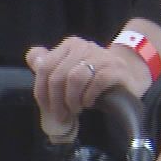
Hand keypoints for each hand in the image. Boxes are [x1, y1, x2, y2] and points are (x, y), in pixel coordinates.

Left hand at [27, 36, 150, 129]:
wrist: (128, 79)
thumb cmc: (94, 79)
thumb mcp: (69, 72)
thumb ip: (50, 65)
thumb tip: (33, 57)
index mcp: (70, 45)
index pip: (45, 67)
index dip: (42, 92)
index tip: (47, 109)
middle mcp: (85, 46)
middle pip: (58, 75)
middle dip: (57, 101)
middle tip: (62, 116)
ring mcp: (102, 55)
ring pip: (75, 78)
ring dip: (72, 100)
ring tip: (76, 109)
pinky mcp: (116, 68)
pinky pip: (96, 82)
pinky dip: (89, 97)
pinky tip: (89, 102)